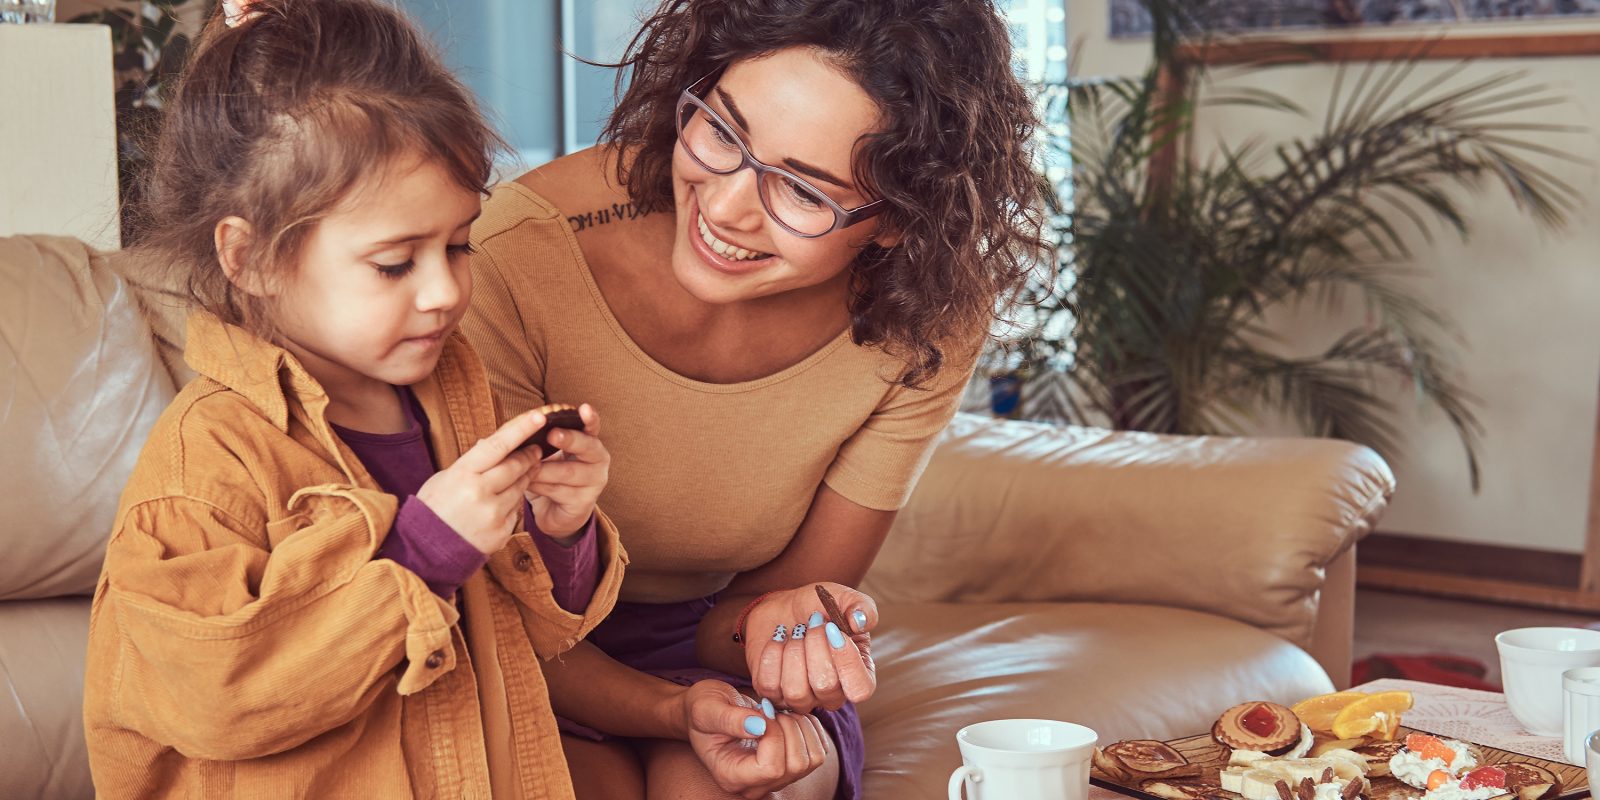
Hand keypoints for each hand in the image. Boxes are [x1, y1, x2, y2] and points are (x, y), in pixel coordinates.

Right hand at [417, 409, 546, 554]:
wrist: (424, 553)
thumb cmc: (433, 509)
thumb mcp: (444, 478)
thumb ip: (471, 463)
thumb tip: (492, 443)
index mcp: (462, 474)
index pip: (498, 445)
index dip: (521, 429)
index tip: (540, 416)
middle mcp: (480, 493)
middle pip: (516, 466)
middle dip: (529, 455)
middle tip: (536, 448)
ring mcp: (493, 514)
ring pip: (520, 487)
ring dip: (524, 477)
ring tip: (521, 472)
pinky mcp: (501, 533)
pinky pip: (516, 511)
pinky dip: (511, 503)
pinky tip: (499, 504)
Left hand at [524, 403, 608, 538]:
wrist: (553, 511)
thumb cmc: (548, 474)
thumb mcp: (547, 453)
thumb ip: (541, 437)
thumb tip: (526, 421)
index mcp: (589, 442)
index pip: (592, 427)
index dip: (590, 418)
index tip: (584, 408)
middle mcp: (598, 460)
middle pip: (587, 447)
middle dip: (569, 439)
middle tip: (552, 434)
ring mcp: (594, 482)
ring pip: (567, 472)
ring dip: (542, 468)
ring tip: (523, 466)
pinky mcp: (584, 502)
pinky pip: (558, 491)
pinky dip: (539, 485)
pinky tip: (526, 483)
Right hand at [683, 680, 828, 798]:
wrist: (709, 711)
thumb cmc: (704, 710)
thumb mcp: (708, 709)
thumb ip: (729, 719)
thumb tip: (759, 726)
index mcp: (732, 776)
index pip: (771, 768)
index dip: (775, 736)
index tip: (761, 713)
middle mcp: (756, 785)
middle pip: (796, 765)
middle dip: (789, 728)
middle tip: (769, 710)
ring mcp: (776, 778)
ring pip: (812, 759)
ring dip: (801, 727)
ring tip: (779, 713)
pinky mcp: (792, 765)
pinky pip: (819, 751)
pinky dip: (810, 727)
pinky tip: (790, 716)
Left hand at [745, 583, 877, 713]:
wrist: (783, 608)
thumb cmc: (819, 607)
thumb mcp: (844, 599)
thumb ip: (861, 607)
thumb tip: (859, 622)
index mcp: (858, 675)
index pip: (860, 689)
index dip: (846, 661)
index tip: (832, 629)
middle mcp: (832, 694)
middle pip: (825, 686)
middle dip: (814, 645)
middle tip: (811, 622)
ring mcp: (802, 699)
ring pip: (796, 691)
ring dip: (793, 652)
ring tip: (796, 631)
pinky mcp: (774, 694)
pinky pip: (769, 685)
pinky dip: (772, 655)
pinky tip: (778, 639)